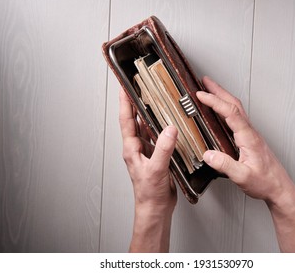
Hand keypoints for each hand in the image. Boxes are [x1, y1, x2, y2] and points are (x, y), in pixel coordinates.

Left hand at [119, 88, 176, 251]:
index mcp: (132, 149)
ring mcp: (147, 152)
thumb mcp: (156, 169)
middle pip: (135, 120)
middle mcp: (138, 148)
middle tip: (138, 88)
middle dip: (135, 103)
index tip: (124, 87)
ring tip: (153, 100)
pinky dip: (161, 128)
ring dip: (149, 114)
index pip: (126, 120)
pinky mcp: (157, 157)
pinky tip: (167, 123)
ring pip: (146, 128)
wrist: (155, 208)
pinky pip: (158, 138)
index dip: (125, 102)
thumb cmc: (148, 193)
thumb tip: (169, 129)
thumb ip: (163, 148)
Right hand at [197, 77, 294, 251]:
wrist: (279, 188)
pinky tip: (220, 112)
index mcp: (248, 137)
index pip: (231, 113)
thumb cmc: (265, 182)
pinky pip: (236, 118)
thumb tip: (208, 154)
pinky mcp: (249, 139)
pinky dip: (226, 109)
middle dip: (218, 90)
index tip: (201, 94)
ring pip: (236, 109)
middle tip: (204, 81)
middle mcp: (250, 132)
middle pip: (234, 104)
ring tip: (210, 91)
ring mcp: (250, 135)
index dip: (215, 101)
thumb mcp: (243, 177)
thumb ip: (225, 165)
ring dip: (223, 97)